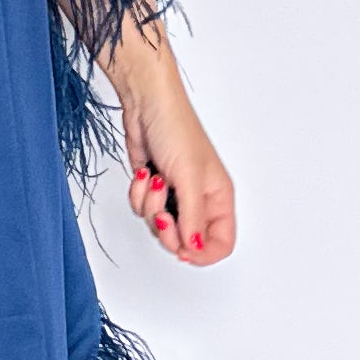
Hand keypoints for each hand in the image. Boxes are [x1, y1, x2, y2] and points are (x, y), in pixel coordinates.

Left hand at [120, 93, 236, 266]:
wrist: (146, 105)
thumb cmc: (176, 129)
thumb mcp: (188, 178)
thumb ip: (192, 217)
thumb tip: (193, 247)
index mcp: (219, 198)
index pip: (221, 244)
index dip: (202, 254)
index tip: (182, 249)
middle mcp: (199, 201)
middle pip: (185, 242)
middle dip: (167, 231)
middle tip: (161, 215)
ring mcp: (175, 196)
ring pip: (159, 228)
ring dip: (149, 207)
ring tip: (154, 181)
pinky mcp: (153, 190)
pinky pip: (142, 210)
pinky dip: (138, 195)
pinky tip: (145, 173)